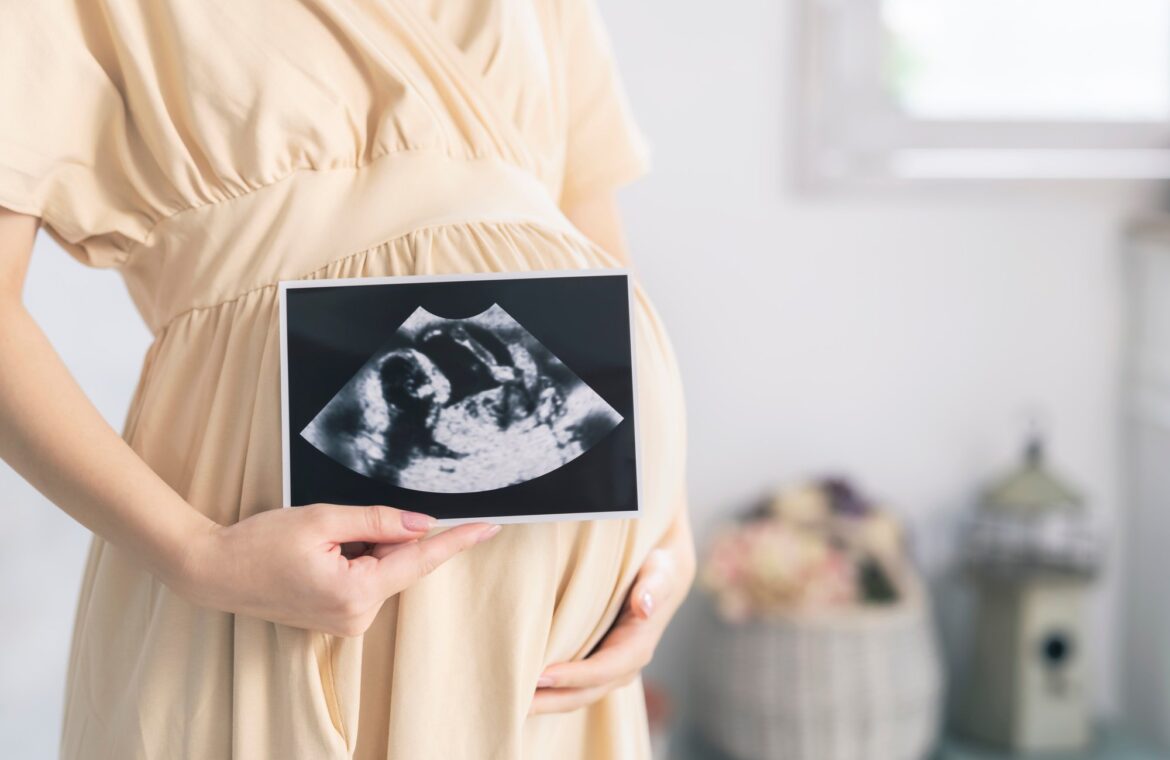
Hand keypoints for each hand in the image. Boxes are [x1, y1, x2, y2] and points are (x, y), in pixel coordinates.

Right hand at [176, 503, 500, 636]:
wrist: (214, 572)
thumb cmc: (259, 544)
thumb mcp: (321, 520)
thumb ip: (377, 521)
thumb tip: (422, 523)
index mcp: (356, 592)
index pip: (421, 560)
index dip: (458, 541)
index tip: (490, 527)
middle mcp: (357, 615)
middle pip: (399, 562)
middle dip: (383, 535)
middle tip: (340, 525)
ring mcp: (348, 621)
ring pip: (382, 569)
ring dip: (365, 547)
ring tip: (320, 542)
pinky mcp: (338, 618)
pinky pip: (365, 579)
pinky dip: (356, 559)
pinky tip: (322, 554)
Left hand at [529, 513, 695, 714]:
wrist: (661, 576)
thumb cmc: (657, 569)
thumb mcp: (660, 571)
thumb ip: (654, 586)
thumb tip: (644, 605)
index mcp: (638, 646)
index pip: (603, 669)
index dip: (574, 676)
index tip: (541, 676)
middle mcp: (625, 666)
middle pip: (586, 693)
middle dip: (552, 700)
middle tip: (516, 703)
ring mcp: (610, 669)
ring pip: (577, 694)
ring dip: (547, 702)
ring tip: (513, 703)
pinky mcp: (597, 664)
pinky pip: (573, 684)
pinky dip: (551, 691)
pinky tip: (524, 689)